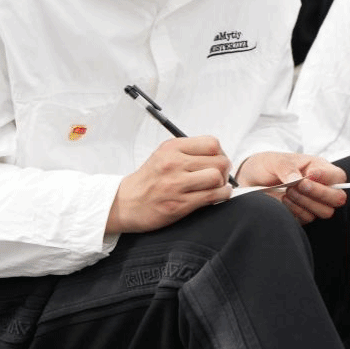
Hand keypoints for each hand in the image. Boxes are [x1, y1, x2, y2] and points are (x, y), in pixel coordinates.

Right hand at [106, 136, 232, 233]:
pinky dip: (221, 196)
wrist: (125, 203)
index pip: (212, 143)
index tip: (217, 161)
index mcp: (171, 148)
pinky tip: (218, 196)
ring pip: (217, 178)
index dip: (221, 153)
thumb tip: (219, 154)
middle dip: (224, 170)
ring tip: (216, 187)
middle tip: (219, 176)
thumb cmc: (149, 180)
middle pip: (219, 161)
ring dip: (222, 184)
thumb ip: (189, 151)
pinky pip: (212, 197)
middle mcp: (173, 164)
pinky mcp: (179, 204)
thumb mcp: (164, 155)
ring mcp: (176, 184)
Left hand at [236, 151, 346, 224]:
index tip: (308, 175)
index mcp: (319, 168)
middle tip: (300, 185)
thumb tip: (299, 179)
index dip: (328, 178)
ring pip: (324, 211)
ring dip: (305, 202)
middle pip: (338, 198)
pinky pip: (307, 219)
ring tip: (288, 191)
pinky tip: (283, 200)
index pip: (339, 177)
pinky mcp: (302, 215)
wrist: (249, 181)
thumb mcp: (275, 161)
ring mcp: (312, 202)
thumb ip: (288, 167)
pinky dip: (295, 211)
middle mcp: (320, 186)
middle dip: (319, 193)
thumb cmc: (267, 166)